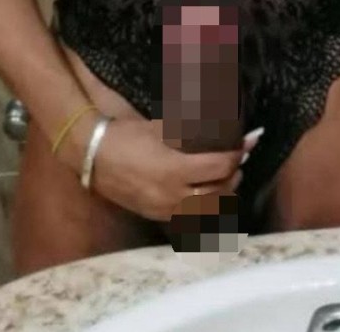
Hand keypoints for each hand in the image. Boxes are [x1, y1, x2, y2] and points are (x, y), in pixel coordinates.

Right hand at [90, 117, 249, 221]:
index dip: (236, 155)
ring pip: (207, 210)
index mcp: (176, 170)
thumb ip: (188, 129)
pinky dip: (205, 208)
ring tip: (228, 179)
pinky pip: (190, 218)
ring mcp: (165, 209)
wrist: (94, 156)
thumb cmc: (127, 137)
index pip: (219, 167)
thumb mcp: (160, 127)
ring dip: (223, 195)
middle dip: (234, 176)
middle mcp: (174, 195)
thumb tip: (217, 121)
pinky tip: (208, 195)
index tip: (245, 144)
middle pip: (219, 192)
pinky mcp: (157, 215)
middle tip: (239, 161)